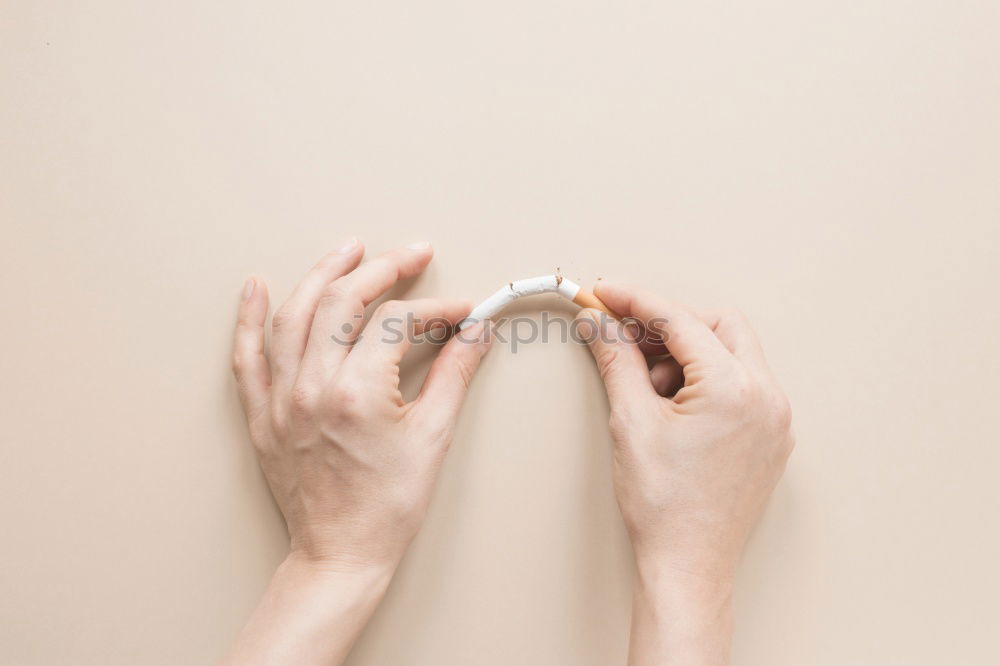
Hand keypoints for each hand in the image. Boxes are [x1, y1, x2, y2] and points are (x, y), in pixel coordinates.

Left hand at [225, 238, 491, 664]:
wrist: (341, 555)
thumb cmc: (388, 507)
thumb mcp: (432, 438)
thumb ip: (454, 374)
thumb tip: (478, 332)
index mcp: (356, 393)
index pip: (396, 323)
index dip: (434, 309)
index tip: (460, 311)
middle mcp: (311, 386)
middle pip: (342, 303)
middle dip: (382, 270)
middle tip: (411, 255)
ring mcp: (281, 399)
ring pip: (294, 316)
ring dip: (322, 275)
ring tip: (348, 250)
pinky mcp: (263, 415)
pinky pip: (247, 356)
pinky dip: (249, 318)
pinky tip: (256, 287)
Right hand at [575, 282, 793, 665]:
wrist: (688, 566)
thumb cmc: (663, 506)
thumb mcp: (630, 421)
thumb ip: (616, 358)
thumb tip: (598, 321)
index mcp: (733, 388)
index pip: (680, 320)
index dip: (635, 301)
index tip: (604, 293)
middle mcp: (767, 396)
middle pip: (718, 325)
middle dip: (669, 324)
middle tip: (625, 336)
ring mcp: (774, 417)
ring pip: (731, 353)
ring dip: (686, 353)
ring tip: (646, 387)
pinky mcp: (770, 436)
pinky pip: (741, 384)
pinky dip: (705, 379)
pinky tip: (671, 403)